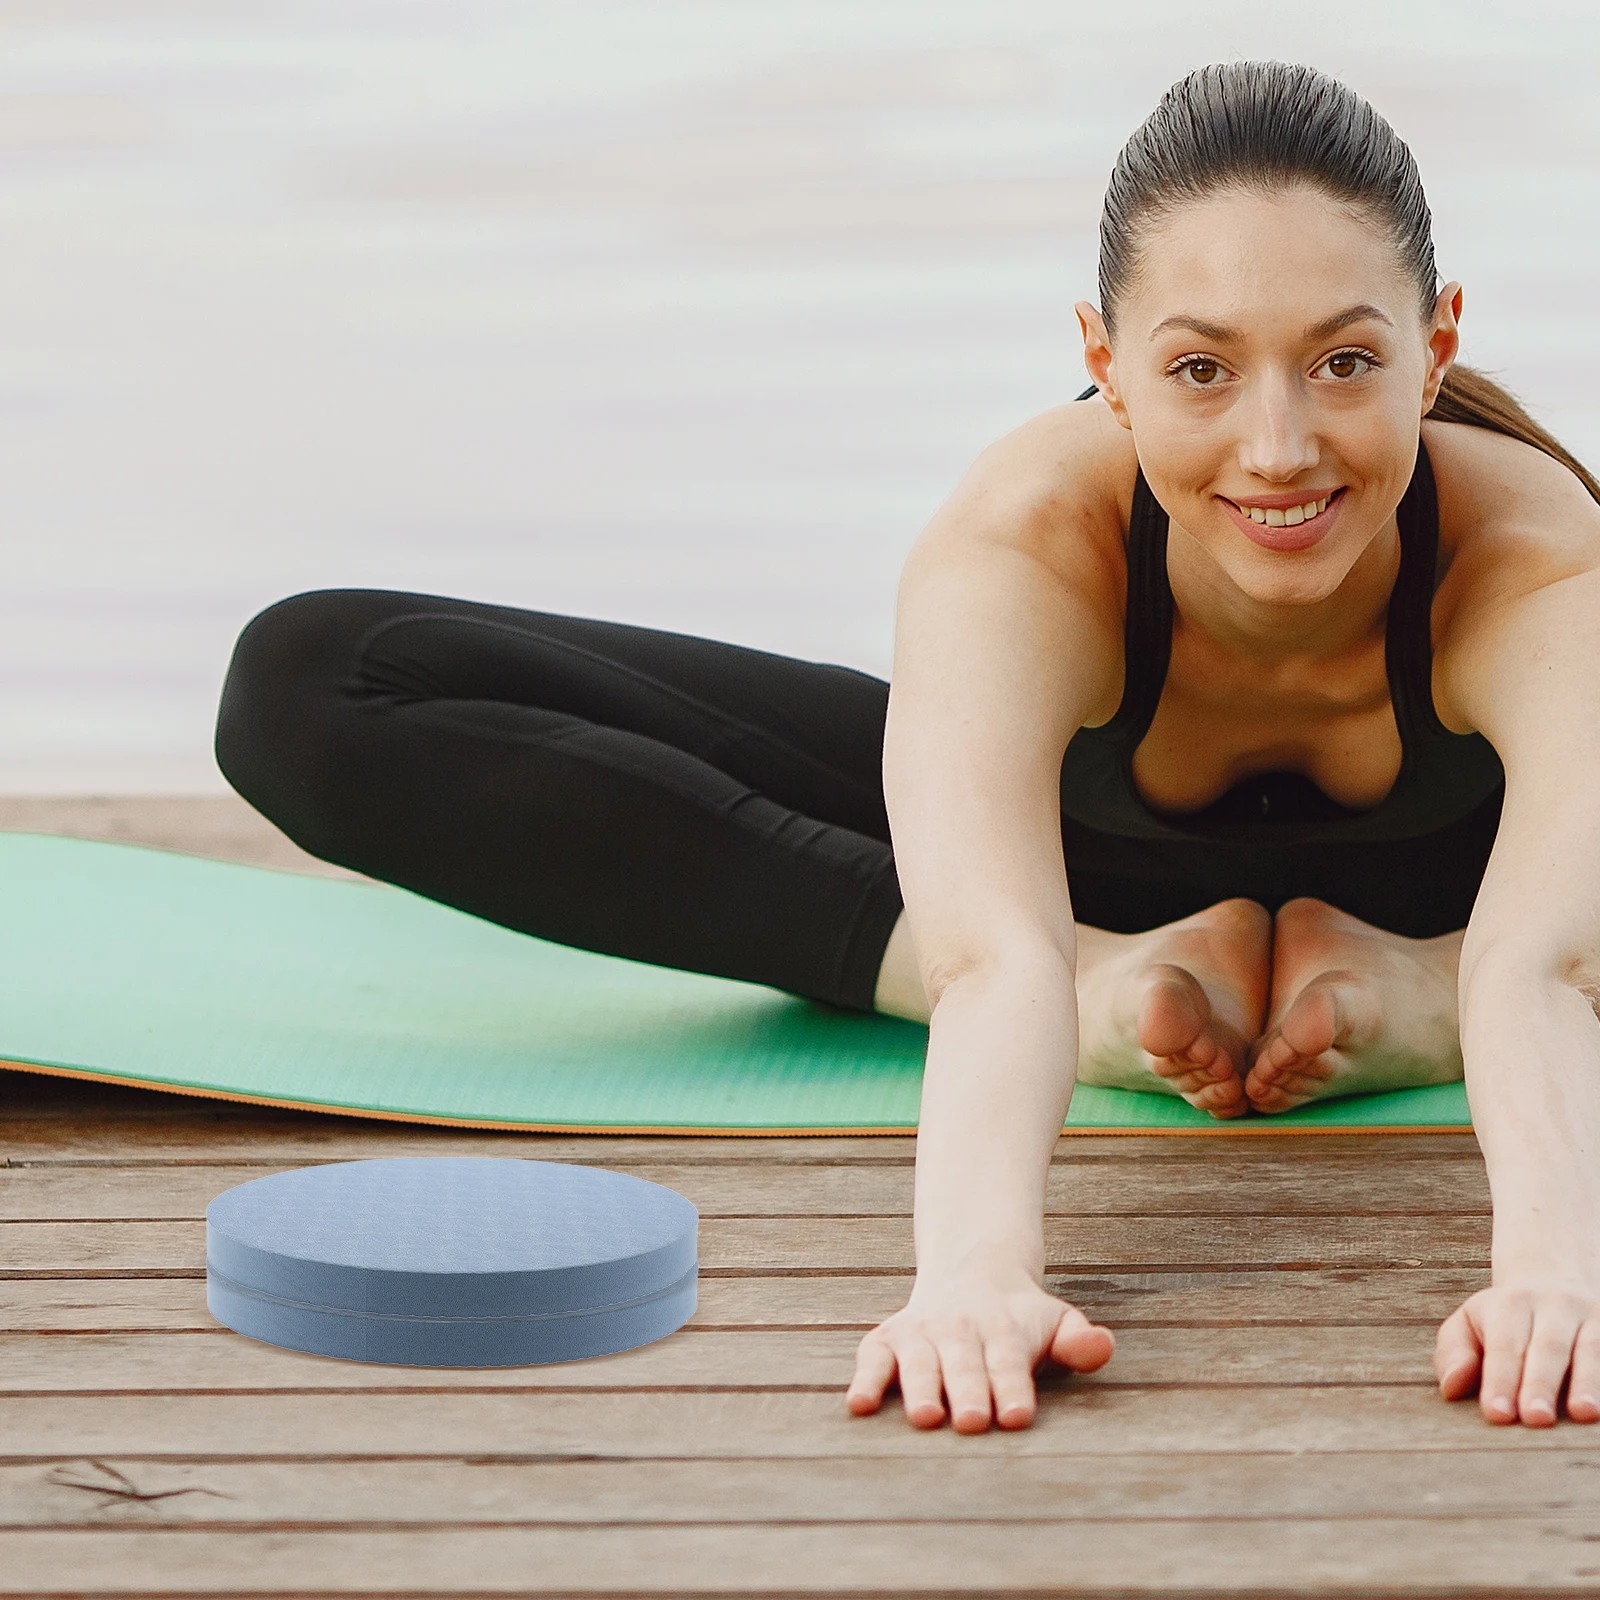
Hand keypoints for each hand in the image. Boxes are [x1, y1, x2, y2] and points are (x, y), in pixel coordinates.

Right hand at [845, 1263, 1114, 1431]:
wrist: (971, 1271)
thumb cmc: (1021, 1319)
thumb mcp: (1057, 1320)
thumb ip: (1078, 1340)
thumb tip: (1103, 1346)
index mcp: (1004, 1328)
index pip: (1009, 1360)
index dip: (1013, 1386)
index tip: (1017, 1415)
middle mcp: (959, 1328)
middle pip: (964, 1363)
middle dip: (968, 1391)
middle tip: (973, 1421)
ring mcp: (920, 1332)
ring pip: (919, 1361)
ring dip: (921, 1388)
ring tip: (925, 1418)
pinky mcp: (886, 1339)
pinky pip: (873, 1358)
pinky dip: (865, 1379)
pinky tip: (860, 1405)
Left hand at [1435, 1285, 1599, 1425]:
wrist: (1554, 1276)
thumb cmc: (1503, 1318)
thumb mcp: (1469, 1322)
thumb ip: (1454, 1354)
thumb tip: (1452, 1387)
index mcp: (1510, 1304)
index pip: (1504, 1345)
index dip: (1500, 1379)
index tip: (1497, 1413)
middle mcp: (1553, 1307)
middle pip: (1547, 1347)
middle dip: (1540, 1383)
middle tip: (1535, 1419)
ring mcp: (1591, 1317)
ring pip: (1590, 1349)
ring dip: (1587, 1382)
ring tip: (1584, 1414)